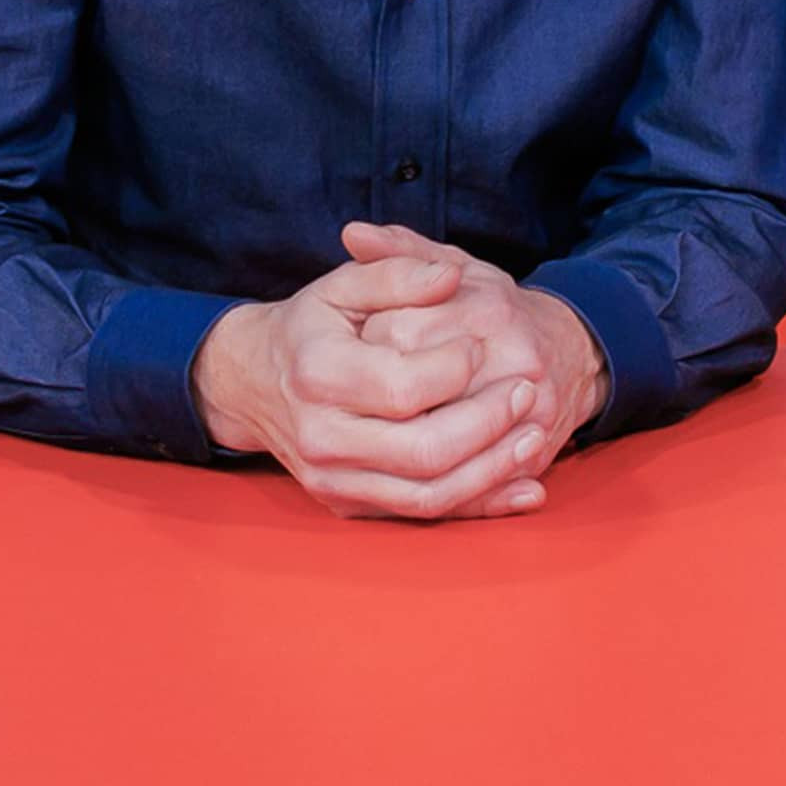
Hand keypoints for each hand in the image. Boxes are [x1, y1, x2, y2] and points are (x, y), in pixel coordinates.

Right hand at [187, 228, 563, 520]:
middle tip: (526, 391)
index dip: (456, 369)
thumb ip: (398, 271)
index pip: (404, 386)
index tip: (480, 345)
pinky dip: (479, 504)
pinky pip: (421, 514)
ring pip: (428, 494)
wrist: (252, 383)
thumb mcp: (343, 284)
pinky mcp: (347, 503)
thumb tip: (451, 276)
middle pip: (424, 450)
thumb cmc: (310, 327)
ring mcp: (333, 479)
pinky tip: (523, 486)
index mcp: (319, 374)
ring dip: (493, 471)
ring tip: (533, 434)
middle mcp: (321, 437)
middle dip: (489, 423)